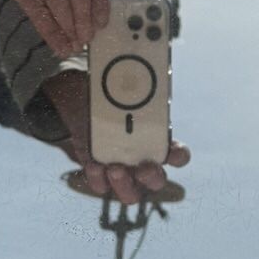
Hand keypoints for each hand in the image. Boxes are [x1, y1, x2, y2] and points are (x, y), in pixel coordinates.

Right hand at [0, 0, 107, 57]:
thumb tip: (88, 9)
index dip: (100, 1)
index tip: (101, 23)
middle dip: (86, 17)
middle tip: (87, 37)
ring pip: (60, 0)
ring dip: (70, 28)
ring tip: (73, 44)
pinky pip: (39, 10)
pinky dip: (52, 31)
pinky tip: (58, 45)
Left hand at [44, 70, 190, 206]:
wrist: (79, 107)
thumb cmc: (108, 99)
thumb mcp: (118, 91)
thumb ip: (129, 88)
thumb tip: (134, 63)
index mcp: (157, 142)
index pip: (179, 156)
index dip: (179, 156)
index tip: (174, 152)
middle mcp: (143, 162)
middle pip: (157, 181)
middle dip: (152, 177)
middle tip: (143, 167)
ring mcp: (122, 172)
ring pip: (131, 195)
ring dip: (124, 185)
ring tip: (114, 168)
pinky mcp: (99, 175)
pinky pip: (102, 188)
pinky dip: (98, 179)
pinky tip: (94, 164)